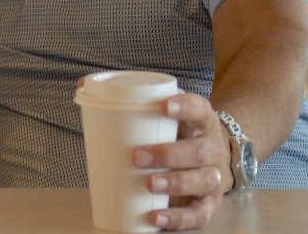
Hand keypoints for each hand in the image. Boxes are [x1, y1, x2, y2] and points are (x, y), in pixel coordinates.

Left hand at [131, 94, 235, 230]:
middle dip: (168, 154)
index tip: (163, 106)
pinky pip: (199, 213)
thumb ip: (140, 107)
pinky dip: (178, 218)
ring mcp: (214, 177)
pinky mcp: (209, 203)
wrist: (218, 158)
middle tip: (138, 156)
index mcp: (203, 123)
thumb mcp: (172, 119)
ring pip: (202, 180)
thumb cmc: (182, 135)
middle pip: (199, 151)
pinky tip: (156, 217)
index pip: (200, 110)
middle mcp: (213, 149)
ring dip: (174, 183)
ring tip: (149, 184)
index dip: (185, 107)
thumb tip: (88, 89)